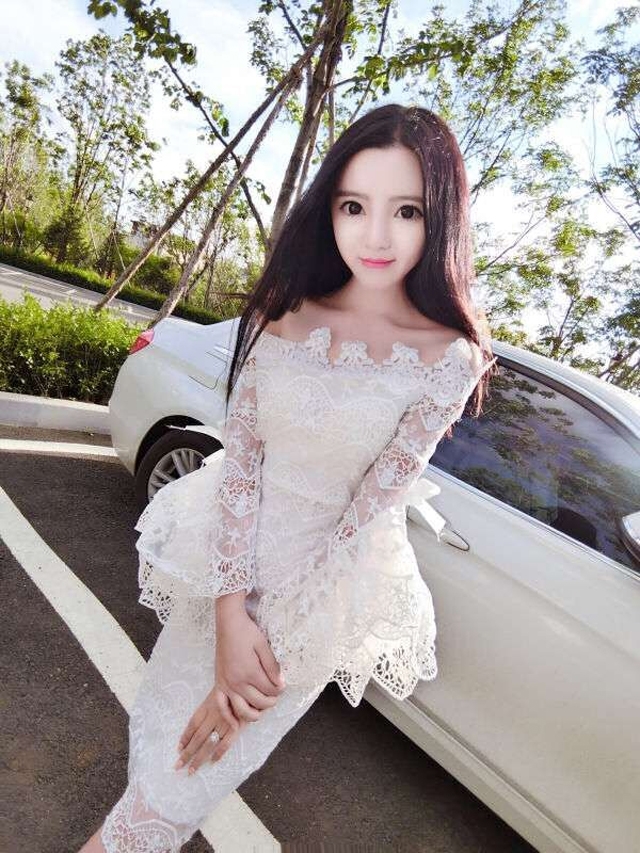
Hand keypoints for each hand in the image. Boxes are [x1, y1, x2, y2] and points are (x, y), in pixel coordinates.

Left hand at [175, 685, 246, 773]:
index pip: (192, 725)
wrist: (248, 685)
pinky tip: (212, 761)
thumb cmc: (232, 690)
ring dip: (199, 758)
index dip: (185, 737)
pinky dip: (218, 753)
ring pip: (208, 744)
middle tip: (178, 766)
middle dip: (187, 753)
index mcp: (207, 707)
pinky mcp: (236, 727)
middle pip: (197, 737)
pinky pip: (225, 744)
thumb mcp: (216, 695)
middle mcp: (213, 715)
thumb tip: (195, 727)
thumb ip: (208, 709)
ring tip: (191, 770)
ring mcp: (224, 722)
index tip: (178, 749)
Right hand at [214, 594, 285, 722]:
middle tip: (275, 693)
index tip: (282, 684)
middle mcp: (237, 682)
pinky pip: (221, 706)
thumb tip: (281, 684)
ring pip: (242, 710)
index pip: (270, 691)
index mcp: (250, 672)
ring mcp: (226, 684)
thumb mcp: (264, 645)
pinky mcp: (218, 683)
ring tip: (262, 707)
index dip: (279, 690)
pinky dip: (228, 718)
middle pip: (259, 702)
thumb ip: (272, 666)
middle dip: (271, 701)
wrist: (228, 623)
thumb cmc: (247, 631)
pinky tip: (236, 724)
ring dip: (254, 713)